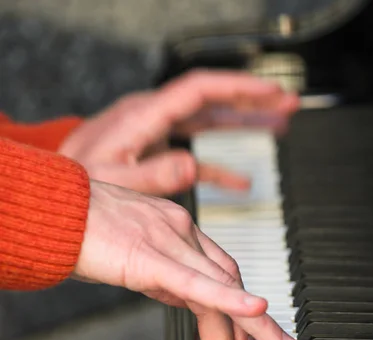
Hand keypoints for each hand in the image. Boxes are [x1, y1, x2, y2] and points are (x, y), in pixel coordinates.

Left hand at [60, 70, 298, 195]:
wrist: (57, 191)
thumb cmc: (78, 183)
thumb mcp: (114, 181)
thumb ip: (152, 175)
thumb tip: (192, 166)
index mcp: (145, 117)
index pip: (201, 89)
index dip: (240, 87)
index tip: (273, 90)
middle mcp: (154, 119)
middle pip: (212, 100)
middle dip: (252, 101)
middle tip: (288, 104)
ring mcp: (156, 135)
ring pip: (208, 123)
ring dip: (243, 126)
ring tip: (278, 128)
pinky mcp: (155, 154)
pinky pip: (196, 155)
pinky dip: (220, 168)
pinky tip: (240, 182)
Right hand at [76, 180, 298, 339]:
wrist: (54, 211)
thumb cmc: (85, 230)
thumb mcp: (134, 253)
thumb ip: (161, 271)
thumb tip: (179, 296)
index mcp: (178, 229)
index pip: (221, 271)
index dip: (240, 304)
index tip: (249, 336)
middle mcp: (182, 232)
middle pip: (230, 279)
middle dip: (256, 321)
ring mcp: (169, 242)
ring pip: (220, 287)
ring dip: (247, 325)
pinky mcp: (150, 258)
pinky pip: (196, 283)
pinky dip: (228, 299)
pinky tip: (254, 312)